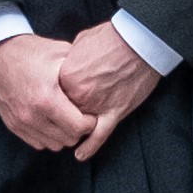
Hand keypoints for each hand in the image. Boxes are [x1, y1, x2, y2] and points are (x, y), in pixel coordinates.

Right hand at [0, 30, 94, 153]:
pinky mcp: (12, 125)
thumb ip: (81, 71)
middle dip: (79, 130)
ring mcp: (20, 122)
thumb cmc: (30, 50)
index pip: (78, 127)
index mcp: (47, 97)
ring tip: (66, 117)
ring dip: (63, 135)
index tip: (91, 112)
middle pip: (68, 139)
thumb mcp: (60, 53)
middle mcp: (32, 114)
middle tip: (81, 115)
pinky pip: (38, 143)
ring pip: (53, 145)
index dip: (90, 122)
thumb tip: (100, 80)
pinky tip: (51, 119)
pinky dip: (48, 135)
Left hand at [58, 20, 160, 161]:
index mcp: (66, 77)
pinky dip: (90, 146)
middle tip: (65, 110)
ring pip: (80, 126)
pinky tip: (80, 155)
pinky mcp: (115, 112)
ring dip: (75, 130)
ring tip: (69, 132)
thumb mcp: (81, 42)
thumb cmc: (111, 37)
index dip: (55, 94)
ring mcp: (97, 106)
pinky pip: (99, 135)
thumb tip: (66, 64)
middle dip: (64, 111)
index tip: (56, 92)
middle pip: (64, 112)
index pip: (52, 94)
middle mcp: (79, 95)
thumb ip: (69, 59)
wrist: (139, 41)